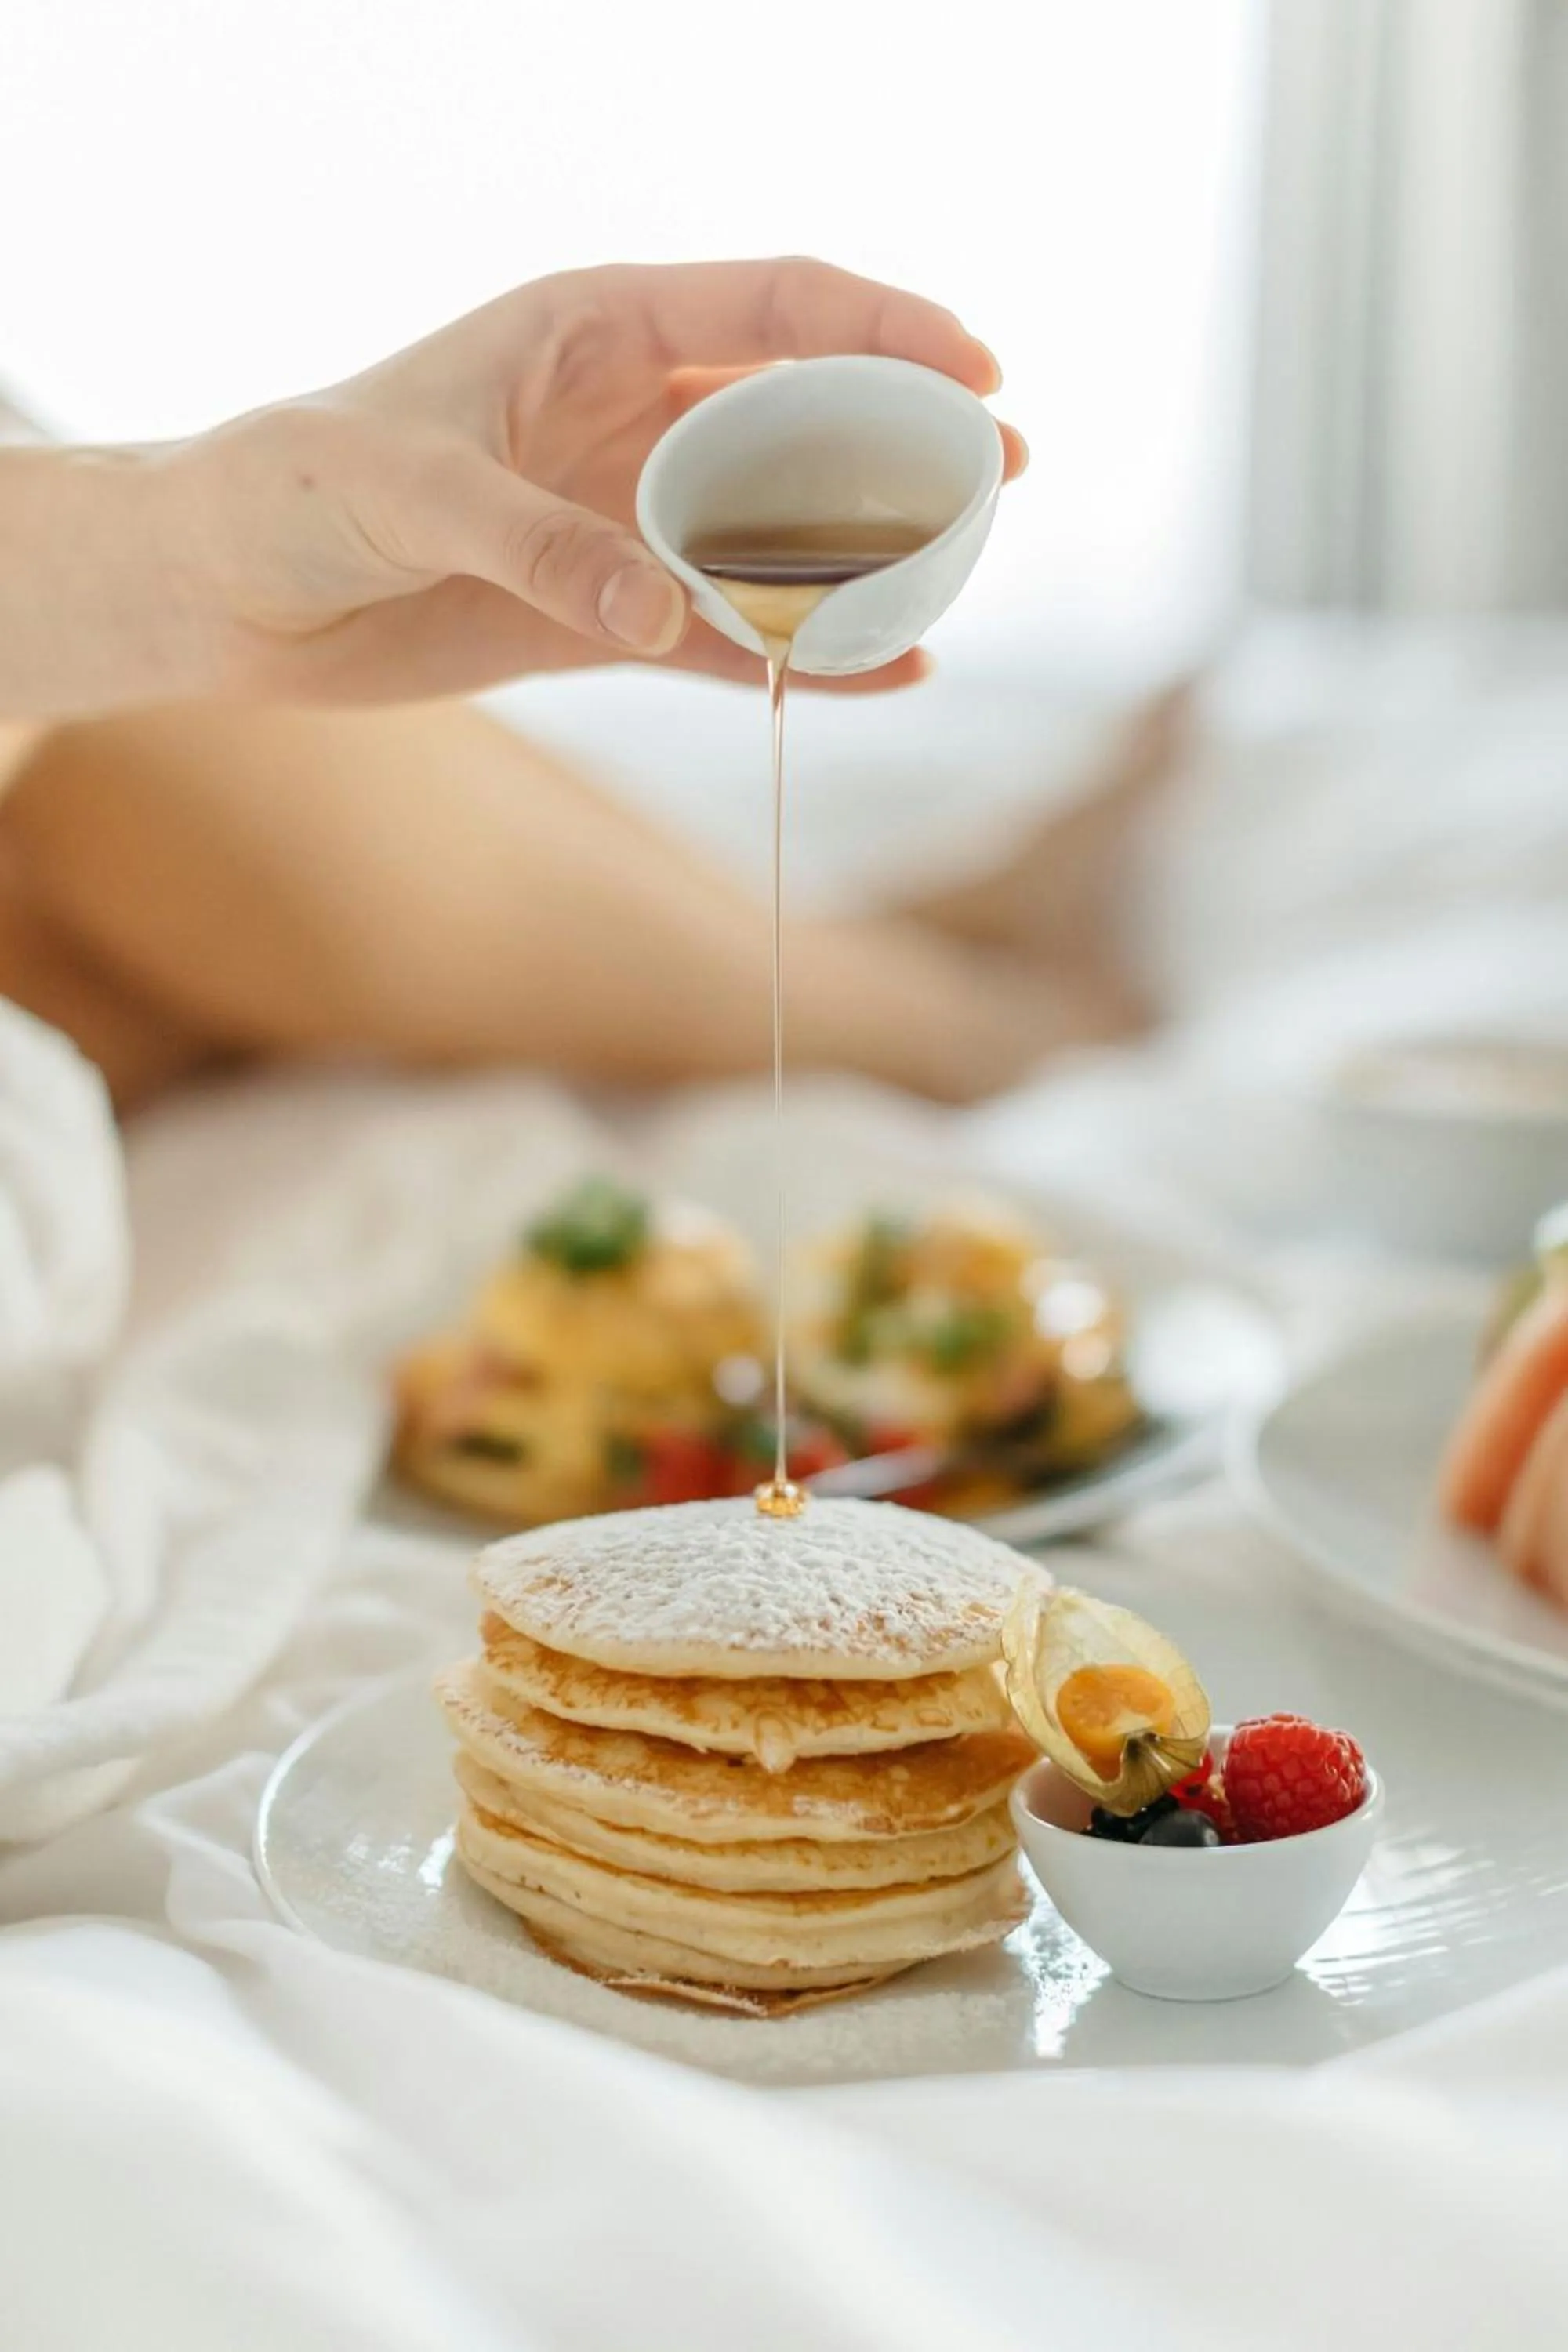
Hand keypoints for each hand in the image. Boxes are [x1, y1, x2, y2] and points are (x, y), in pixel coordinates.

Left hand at [165, 259, 1024, 703]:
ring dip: (869, 552)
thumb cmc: (293, 493)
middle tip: (999, 475)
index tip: (974, 368)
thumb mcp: (407, 490)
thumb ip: (539, 542)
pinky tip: (884, 672)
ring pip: (780, 528)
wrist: (228, 594)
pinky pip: (730, 634)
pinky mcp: (608, 617)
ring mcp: (628, 520)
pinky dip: (803, 655)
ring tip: (959, 577)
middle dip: (906, 438)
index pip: (772, 306)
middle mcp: (629, 417)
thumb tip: (668, 605)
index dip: (882, 327)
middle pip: (803, 414)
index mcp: (592, 330)